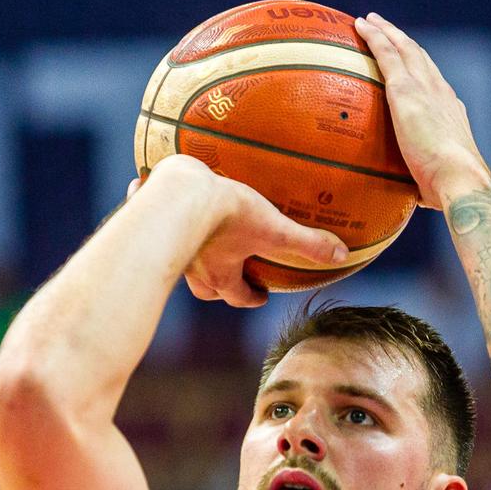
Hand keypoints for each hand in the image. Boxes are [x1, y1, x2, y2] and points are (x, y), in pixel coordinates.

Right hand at [133, 156, 346, 307]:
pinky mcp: (148, 218)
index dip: (251, 298)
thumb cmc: (226, 215)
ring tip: (196, 238)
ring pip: (179, 259)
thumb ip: (307, 243)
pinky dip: (156, 212)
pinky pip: (152, 219)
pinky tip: (155, 192)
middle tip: (230, 273)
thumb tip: (342, 254)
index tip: (260, 295)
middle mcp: (192, 267)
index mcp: (220, 274)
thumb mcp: (273, 228)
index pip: (237, 297)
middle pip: (205, 288)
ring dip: (189, 253)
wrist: (177, 193)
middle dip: (218, 284)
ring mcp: (168, 246)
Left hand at [354, 13, 490, 209]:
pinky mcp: (405, 90)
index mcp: (449, 112)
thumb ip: (424, 183)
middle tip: (387, 29)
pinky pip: (386, 54)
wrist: (459, 177)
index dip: (421, 70)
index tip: (410, 62)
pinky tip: (360, 25)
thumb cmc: (449, 190)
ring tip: (371, 20)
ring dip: (387, 31)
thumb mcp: (435, 184)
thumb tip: (417, 198)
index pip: (433, 84)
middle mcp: (440, 92)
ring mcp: (424, 88)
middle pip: (419, 58)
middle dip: (403, 42)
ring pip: (403, 48)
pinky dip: (374, 37)